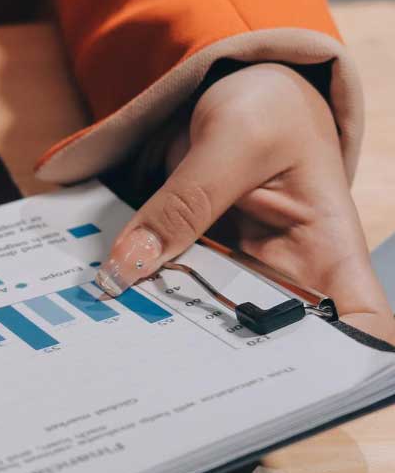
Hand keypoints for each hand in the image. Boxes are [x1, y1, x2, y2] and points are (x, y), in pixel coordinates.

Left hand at [96, 63, 394, 343]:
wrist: (235, 86)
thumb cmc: (268, 106)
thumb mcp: (235, 138)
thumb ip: (187, 200)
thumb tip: (132, 264)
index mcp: (332, 253)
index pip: (363, 328)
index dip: (344, 368)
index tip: (292, 386)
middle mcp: (290, 278)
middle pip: (272, 346)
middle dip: (226, 366)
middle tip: (174, 367)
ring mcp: (239, 276)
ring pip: (209, 326)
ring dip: (169, 333)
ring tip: (128, 337)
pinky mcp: (196, 266)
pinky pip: (169, 293)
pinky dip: (142, 298)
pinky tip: (111, 304)